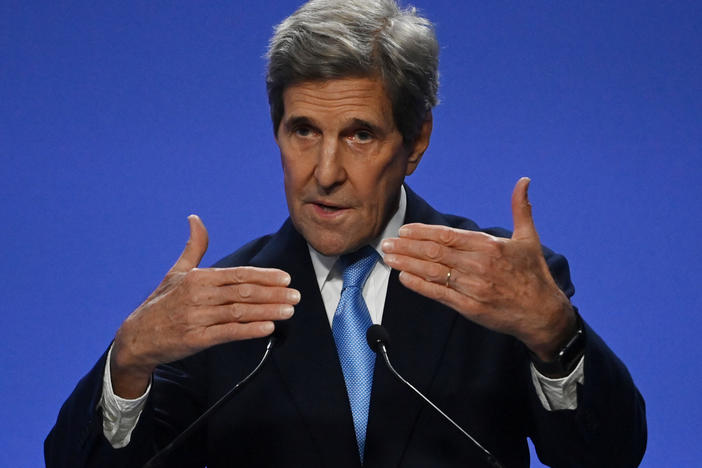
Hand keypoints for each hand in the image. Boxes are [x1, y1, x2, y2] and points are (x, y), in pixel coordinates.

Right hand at [110, 215, 299, 397]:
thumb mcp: (176, 272)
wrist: (137, 337)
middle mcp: (199, 296)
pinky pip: (228, 333)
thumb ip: (194, 247)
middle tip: (296, 296)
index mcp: (198, 278)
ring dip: (267, 311)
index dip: (264, 276)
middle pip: (243, 292)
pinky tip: (267, 328)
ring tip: (288, 311)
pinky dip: (249, 330)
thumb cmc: (161, 302)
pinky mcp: (196, 339)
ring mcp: (197, 318)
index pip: (238, 274)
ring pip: (240, 312)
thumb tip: (195, 218)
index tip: (285, 279)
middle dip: (273, 294)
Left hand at [381, 178, 574, 360]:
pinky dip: (419, 285)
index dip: (422, 232)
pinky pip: (439, 294)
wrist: (543, 314)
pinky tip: (404, 278)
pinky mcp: (470, 307)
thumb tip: (524, 181)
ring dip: (407, 264)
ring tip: (388, 258)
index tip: (404, 230)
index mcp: (489, 246)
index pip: (448, 236)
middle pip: (434, 252)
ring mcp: (473, 287)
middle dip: (407, 247)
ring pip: (432, 272)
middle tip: (387, 242)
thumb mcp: (529, 239)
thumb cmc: (534, 275)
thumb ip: (521, 209)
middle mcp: (478, 266)